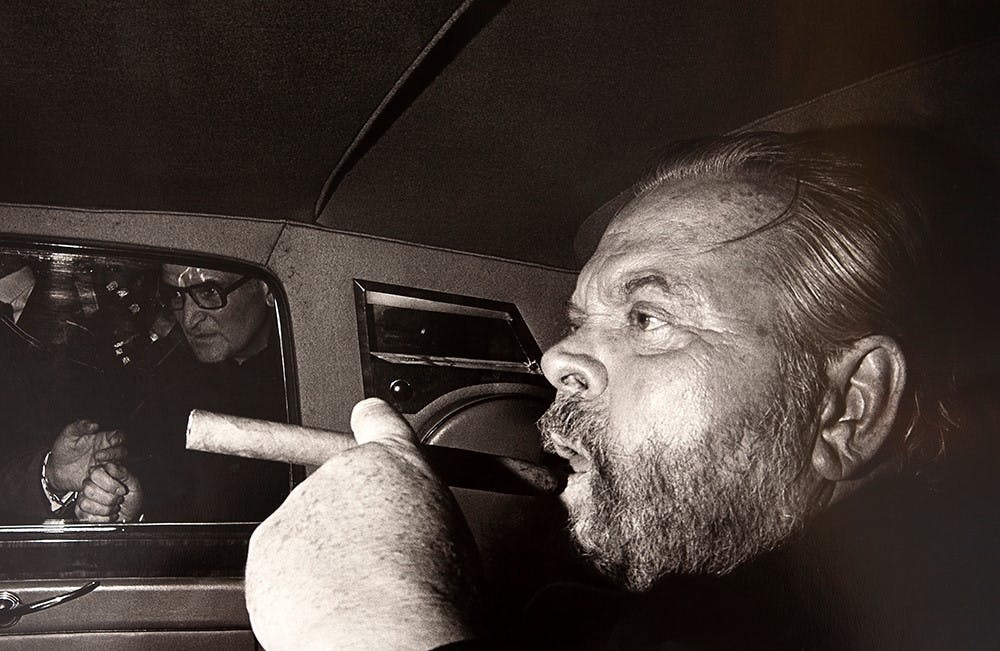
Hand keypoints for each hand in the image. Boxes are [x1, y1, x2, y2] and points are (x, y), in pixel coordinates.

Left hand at [48, 419, 126, 493]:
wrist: (55, 470)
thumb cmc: (64, 449)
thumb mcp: (69, 434)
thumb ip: (81, 426)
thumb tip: (94, 424)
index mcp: (103, 439)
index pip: (118, 436)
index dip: (119, 438)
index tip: (112, 440)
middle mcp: (108, 452)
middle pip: (122, 451)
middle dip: (114, 453)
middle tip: (97, 456)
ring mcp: (105, 466)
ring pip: (118, 466)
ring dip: (110, 466)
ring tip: (94, 468)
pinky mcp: (101, 479)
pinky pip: (109, 479)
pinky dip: (104, 478)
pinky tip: (92, 476)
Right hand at [74, 462, 142, 522]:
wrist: (133, 511)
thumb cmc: (132, 495)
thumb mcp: (133, 481)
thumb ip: (122, 472)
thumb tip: (112, 467)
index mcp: (102, 472)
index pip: (96, 474)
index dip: (110, 484)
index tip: (121, 490)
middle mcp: (90, 483)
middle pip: (89, 490)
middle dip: (109, 498)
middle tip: (118, 499)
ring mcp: (84, 498)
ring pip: (86, 504)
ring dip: (106, 509)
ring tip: (114, 507)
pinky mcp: (82, 512)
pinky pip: (86, 517)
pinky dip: (103, 519)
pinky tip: (109, 515)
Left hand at [245, 398, 481, 650]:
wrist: (384, 634)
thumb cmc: (429, 595)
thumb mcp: (451, 532)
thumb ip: (420, 506)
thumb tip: (412, 519)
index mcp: (396, 463)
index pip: (378, 420)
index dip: (372, 421)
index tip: (366, 417)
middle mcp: (342, 473)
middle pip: (338, 486)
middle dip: (347, 518)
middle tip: (374, 562)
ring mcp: (299, 506)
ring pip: (306, 527)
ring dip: (321, 552)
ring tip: (354, 591)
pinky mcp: (266, 544)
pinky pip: (279, 562)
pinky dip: (294, 582)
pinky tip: (325, 604)